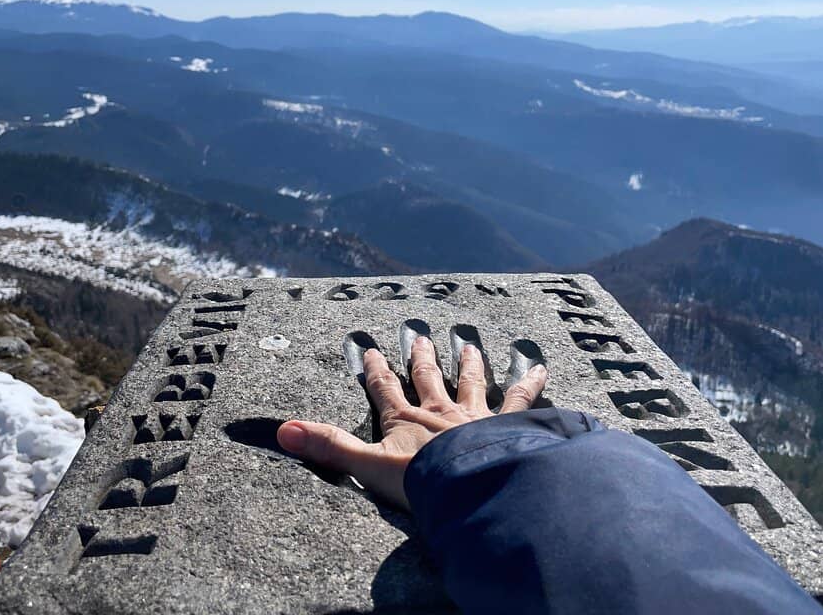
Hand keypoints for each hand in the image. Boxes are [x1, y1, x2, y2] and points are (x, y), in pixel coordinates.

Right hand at [277, 335, 547, 509]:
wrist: (470, 487)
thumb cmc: (420, 481)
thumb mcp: (366, 466)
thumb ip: (328, 448)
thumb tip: (283, 432)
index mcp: (406, 420)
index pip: (384, 389)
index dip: (375, 370)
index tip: (370, 349)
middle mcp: (440, 411)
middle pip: (428, 378)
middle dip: (421, 357)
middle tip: (420, 336)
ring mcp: (475, 416)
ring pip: (471, 382)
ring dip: (469, 363)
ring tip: (469, 344)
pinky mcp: (507, 425)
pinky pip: (522, 401)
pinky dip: (531, 384)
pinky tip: (540, 368)